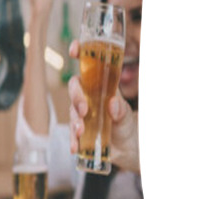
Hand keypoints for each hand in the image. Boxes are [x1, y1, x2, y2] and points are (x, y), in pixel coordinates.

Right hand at [68, 44, 139, 172]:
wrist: (128, 149)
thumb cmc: (126, 125)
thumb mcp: (127, 117)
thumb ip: (121, 110)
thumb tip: (112, 103)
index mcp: (100, 86)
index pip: (87, 65)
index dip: (80, 53)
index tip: (75, 49)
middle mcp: (88, 97)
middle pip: (75, 88)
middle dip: (76, 97)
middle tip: (84, 109)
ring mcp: (82, 114)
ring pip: (72, 111)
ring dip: (75, 120)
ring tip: (81, 131)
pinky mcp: (79, 130)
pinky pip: (71, 133)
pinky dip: (72, 139)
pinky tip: (75, 146)